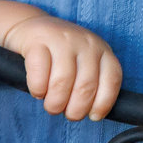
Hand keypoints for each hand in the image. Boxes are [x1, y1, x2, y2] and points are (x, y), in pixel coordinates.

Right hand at [2, 14, 122, 121]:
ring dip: (55, 104)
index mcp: (101, 50)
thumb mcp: (84, 62)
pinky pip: (39, 75)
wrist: (30, 27)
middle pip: (86, 87)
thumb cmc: (60, 54)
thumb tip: (95, 114)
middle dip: (75, 111)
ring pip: (62, 83)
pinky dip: (38, 90)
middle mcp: (85, 42)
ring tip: (51, 105)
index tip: (92, 115)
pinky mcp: (38, 40)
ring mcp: (62, 39)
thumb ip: (93, 82)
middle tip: (66, 113)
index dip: (103, 104)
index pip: (112, 80)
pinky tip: (38, 91)